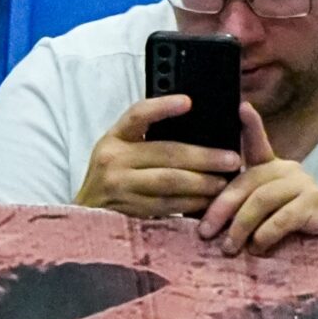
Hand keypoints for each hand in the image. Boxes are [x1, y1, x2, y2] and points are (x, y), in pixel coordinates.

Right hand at [74, 95, 243, 217]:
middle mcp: (113, 160)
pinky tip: (208, 201)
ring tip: (225, 182)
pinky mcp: (128, 211)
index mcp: (114, 138)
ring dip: (203, 183)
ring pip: (169, 182)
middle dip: (204, 157)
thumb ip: (146, 140)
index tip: (188, 102)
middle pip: (166, 153)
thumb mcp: (120, 152)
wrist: (85, 216)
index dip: (163, 107)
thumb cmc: (112, 179)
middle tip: (232, 159)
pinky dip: (191, 203)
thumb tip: (193, 128)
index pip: (137, 115)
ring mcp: (119, 187)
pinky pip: (166, 206)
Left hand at [197, 102, 317, 255]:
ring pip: (262, 200)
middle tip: (206, 232)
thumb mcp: (256, 219)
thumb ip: (235, 211)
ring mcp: (303, 184)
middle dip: (222, 208)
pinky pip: (282, 218)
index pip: (258, 144)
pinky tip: (257, 249)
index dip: (252, 126)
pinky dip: (265, 235)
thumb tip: (204, 221)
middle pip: (248, 182)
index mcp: (271, 169)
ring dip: (241, 226)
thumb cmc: (286, 233)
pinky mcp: (315, 203)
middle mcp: (288, 169)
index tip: (243, 107)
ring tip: (229, 248)